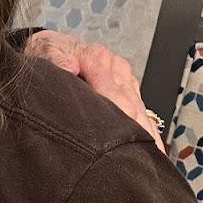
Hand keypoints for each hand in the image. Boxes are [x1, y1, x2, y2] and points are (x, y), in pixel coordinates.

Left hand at [24, 30, 161, 150]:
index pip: (112, 90)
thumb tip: (67, 68)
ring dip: (148, 132)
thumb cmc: (48, 52)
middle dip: (139, 129)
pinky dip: (147, 127)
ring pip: (140, 108)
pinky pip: (140, 108)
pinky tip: (153, 147)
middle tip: (145, 156)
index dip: (120, 113)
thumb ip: (57, 60)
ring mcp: (124, 77)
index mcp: (97, 58)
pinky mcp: (127, 86)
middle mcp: (115, 67)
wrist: (52, 46)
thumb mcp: (46, 51)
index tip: (125, 133)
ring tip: (155, 156)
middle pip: (131, 103)